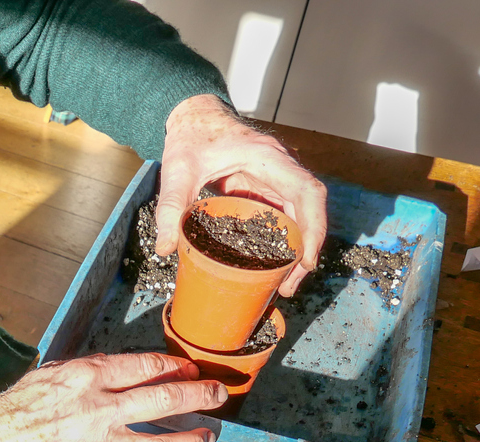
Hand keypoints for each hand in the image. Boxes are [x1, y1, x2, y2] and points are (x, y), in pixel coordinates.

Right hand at [0, 353, 226, 441]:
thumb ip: (86, 371)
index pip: (146, 366)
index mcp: (88, 376)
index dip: (175, 366)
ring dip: (190, 440)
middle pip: (165, 398)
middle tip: (219, 395)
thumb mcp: (50, 374)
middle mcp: (99, 408)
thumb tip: (120, 370)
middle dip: (199, 394)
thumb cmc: (14, 409)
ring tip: (208, 438)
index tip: (190, 369)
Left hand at [155, 94, 326, 297]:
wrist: (192, 117)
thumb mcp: (176, 172)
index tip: (306, 260)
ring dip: (298, 247)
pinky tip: (273, 264)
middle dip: (307, 248)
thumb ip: (170, 208)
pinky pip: (284, 214)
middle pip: (310, 209)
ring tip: (284, 283)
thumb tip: (165, 249)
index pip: (307, 192)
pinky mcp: (266, 186)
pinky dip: (284, 239)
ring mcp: (276, 177)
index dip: (314, 227)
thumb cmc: (189, 139)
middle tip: (290, 286)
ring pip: (301, 214)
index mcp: (267, 158)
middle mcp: (280, 167)